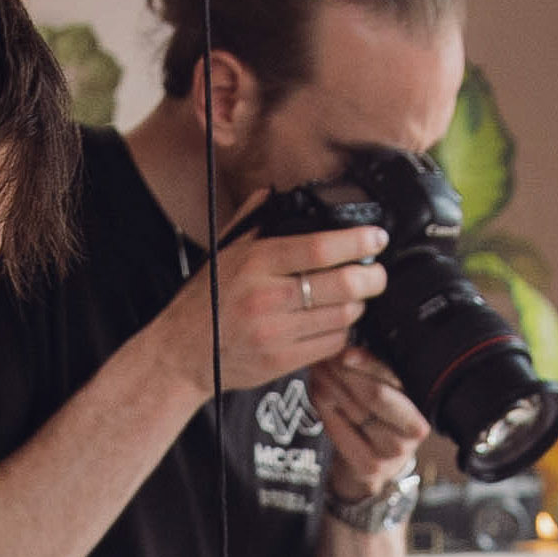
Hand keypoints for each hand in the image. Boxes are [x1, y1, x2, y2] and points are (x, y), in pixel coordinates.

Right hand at [155, 225, 387, 397]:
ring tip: (355, 297)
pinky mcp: (281, 362)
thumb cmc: (204, 301)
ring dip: (358, 306)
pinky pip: (330, 345)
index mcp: (255, 262)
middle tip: (376, 273)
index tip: (376, 237)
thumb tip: (274, 194)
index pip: (319, 247)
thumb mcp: (222, 253)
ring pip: (342, 316)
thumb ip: (251, 222)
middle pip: (341, 285)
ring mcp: (276, 333)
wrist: (180, 352)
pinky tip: (336, 323)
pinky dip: (342, 332)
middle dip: (371, 278)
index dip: (357, 242)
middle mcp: (267, 297)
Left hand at [310, 348, 428, 498]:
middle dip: (344, 372)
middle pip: (372, 394)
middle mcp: (413, 430)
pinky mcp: (370, 466)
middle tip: (324, 358)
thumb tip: (348, 352)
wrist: (379, 458)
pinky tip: (318, 393)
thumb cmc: (383, 414)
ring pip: (353, 410)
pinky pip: (339, 430)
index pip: (390, 380)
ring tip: (317, 370)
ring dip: (329, 385)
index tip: (343, 353)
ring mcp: (392, 452)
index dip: (365, 364)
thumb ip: (375, 369)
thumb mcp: (388, 387)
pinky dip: (324, 408)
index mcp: (422, 403)